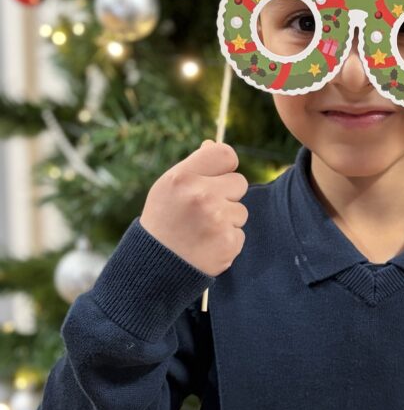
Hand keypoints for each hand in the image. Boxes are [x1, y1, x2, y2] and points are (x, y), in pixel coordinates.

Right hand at [140, 139, 248, 277]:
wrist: (155, 266)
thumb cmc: (163, 220)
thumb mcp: (167, 187)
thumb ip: (193, 166)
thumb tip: (213, 143)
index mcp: (183, 177)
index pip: (226, 154)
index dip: (225, 166)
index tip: (218, 177)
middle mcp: (201, 196)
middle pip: (239, 182)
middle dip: (226, 195)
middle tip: (203, 210)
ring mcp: (217, 220)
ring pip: (241, 210)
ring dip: (227, 220)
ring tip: (202, 230)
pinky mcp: (228, 243)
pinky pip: (240, 233)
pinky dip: (227, 240)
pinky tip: (207, 244)